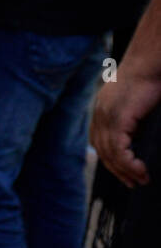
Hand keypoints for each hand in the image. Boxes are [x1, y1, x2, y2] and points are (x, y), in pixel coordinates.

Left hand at [91, 69, 160, 187]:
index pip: (99, 141)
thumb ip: (133, 120)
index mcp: (102, 109)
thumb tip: (138, 137)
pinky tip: (140, 170)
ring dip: (125, 170)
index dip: (110, 159)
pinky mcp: (117, 119)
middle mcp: (100, 114)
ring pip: (110, 153)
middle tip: (132, 183)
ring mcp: (106, 116)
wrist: (148, 64)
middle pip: (101, 149)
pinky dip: (128, 163)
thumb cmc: (149, 80)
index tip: (124, 172)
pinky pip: (119, 149)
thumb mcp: (136, 104)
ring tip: (140, 180)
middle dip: (116, 169)